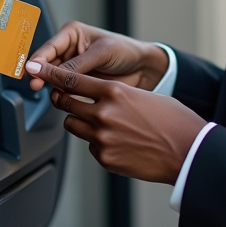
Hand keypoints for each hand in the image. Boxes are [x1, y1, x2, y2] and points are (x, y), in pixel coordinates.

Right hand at [25, 21, 169, 91]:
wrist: (144, 69)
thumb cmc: (126, 52)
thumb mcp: (101, 53)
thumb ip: (74, 64)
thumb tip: (49, 70)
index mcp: (72, 34)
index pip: (48, 48)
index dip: (37, 61)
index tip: (29, 72)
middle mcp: (68, 50)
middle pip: (45, 65)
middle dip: (41, 75)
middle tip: (36, 85)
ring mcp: (72, 68)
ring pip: (52, 80)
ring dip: (52, 87)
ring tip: (57, 93)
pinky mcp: (77, 84)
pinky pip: (63, 91)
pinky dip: (62, 96)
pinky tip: (65, 99)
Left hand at [37, 61, 205, 183]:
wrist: (186, 150)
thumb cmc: (172, 120)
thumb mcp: (143, 96)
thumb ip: (116, 94)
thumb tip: (98, 96)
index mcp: (115, 92)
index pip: (72, 80)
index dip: (52, 74)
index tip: (39, 69)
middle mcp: (104, 113)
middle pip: (66, 102)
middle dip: (64, 99)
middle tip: (65, 97)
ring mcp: (102, 137)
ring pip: (73, 124)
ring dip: (79, 120)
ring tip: (100, 121)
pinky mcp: (104, 157)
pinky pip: (89, 145)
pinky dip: (97, 141)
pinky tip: (117, 140)